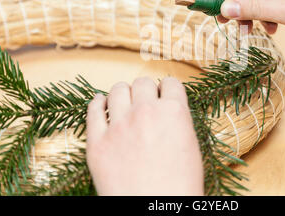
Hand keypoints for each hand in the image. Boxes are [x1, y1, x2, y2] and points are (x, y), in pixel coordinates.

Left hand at [86, 77, 203, 195]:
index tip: (163, 95)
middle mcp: (146, 112)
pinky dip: (97, 103)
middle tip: (144, 101)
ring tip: (123, 102)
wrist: (155, 211)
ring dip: (122, 93)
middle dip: (145, 90)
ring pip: (117, 90)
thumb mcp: (191, 148)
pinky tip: (100, 102)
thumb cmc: (179, 187)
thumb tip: (168, 110)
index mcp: (174, 113)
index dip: (167, 89)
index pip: (170, 83)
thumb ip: (179, 122)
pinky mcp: (97, 142)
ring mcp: (119, 126)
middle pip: (142, 83)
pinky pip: (93, 111)